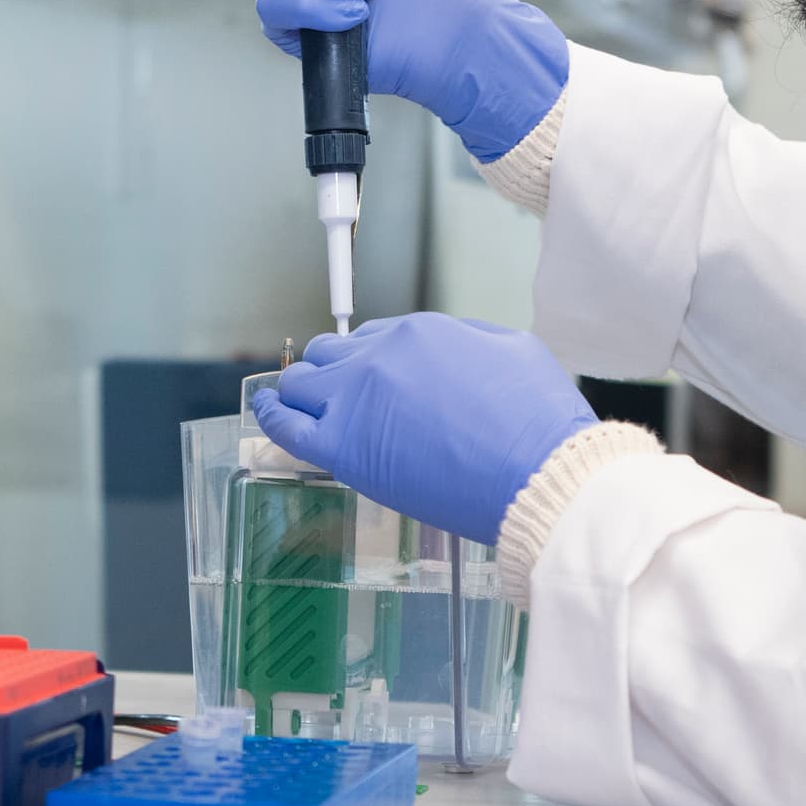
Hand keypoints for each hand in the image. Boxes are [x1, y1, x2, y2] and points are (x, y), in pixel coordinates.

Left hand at [252, 314, 599, 545]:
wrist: (538, 473)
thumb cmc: (540, 423)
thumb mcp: (515, 350)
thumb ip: (471, 341)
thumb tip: (452, 349)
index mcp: (420, 332)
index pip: (371, 337)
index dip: (367, 359)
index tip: (370, 378)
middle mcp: (379, 357)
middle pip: (329, 354)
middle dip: (331, 371)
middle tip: (339, 396)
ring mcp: (356, 401)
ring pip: (300, 383)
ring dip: (301, 392)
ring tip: (302, 408)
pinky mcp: (345, 449)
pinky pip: (286, 426)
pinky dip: (271, 416)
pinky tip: (266, 413)